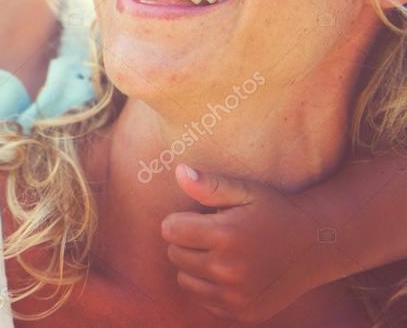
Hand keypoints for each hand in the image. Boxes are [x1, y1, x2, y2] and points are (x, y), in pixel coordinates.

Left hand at [161, 164, 323, 321]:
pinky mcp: (242, 313)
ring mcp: (236, 296)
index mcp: (225, 236)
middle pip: (175, 255)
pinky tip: (230, 272)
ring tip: (219, 253)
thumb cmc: (274, 212)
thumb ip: (208, 184)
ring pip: (184, 279)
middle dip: (186, 242)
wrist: (316, 246)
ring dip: (194, 266)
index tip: (201, 218)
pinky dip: (208, 286)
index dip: (181, 220)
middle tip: (213, 235)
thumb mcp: (245, 190)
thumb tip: (179, 171)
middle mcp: (229, 270)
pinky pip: (203, 300)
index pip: (169, 230)